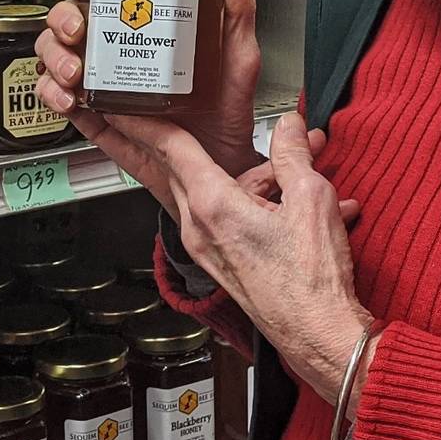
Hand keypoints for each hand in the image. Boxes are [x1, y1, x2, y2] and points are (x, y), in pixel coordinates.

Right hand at [35, 0, 262, 176]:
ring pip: (56, 61)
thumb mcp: (238, 56)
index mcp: (147, 31)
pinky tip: (69, 100)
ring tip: (75, 74)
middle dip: (61, 23)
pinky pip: (63, 105)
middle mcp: (120, 54)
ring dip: (54, 61)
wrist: (222, 164)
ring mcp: (106, 87)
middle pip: (68, 25)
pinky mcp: (99, 121)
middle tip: (78, 33)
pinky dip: (55, 98)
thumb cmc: (230, 110)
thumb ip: (238, 10)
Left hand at [67, 110, 370, 401]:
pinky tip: (309, 213)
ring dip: (259, 180)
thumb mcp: (311, 198)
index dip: (147, 118)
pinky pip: (233, 219)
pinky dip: (264, 208)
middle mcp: (200, 228)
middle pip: (188, 168)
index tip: (122, 103)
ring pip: (220, 193)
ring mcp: (209, 249)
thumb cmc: (312, 280)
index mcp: (213, 205)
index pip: (171, 147)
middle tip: (194, 120)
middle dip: (203, 142)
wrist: (318, 336)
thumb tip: (289, 125)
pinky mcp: (224, 264)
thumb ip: (294, 153)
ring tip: (309, 179)